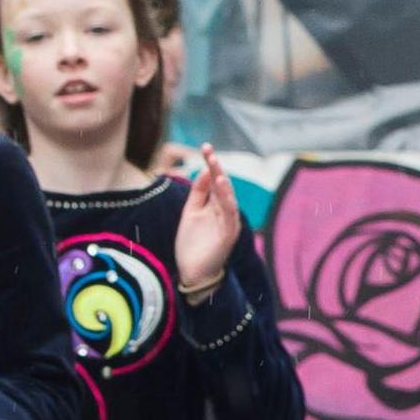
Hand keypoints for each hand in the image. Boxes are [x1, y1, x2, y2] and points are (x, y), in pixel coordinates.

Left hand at [174, 146, 240, 297]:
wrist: (193, 273)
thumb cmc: (192, 245)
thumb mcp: (190, 213)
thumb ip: (198, 193)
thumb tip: (203, 170)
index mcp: (216, 206)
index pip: (215, 181)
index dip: (211, 164)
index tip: (205, 146)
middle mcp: (225, 212)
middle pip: (222, 185)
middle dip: (215, 167)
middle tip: (208, 149)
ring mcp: (228, 223)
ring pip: (227, 197)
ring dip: (222, 181)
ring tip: (215, 165)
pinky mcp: (228, 234)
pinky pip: (229, 213)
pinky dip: (227, 199)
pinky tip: (221, 186)